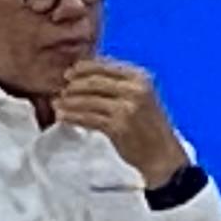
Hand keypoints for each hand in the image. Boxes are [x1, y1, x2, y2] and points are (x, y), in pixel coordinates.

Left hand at [52, 58, 185, 190]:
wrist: (162, 154)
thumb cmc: (149, 126)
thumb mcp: (141, 97)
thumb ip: (120, 84)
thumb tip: (87, 75)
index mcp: (140, 78)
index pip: (106, 66)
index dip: (84, 68)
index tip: (70, 72)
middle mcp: (134, 90)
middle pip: (94, 82)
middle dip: (74, 85)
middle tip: (61, 90)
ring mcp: (126, 109)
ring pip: (88, 100)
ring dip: (69, 102)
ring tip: (58, 103)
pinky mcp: (117, 127)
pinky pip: (87, 118)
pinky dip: (71, 116)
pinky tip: (62, 117)